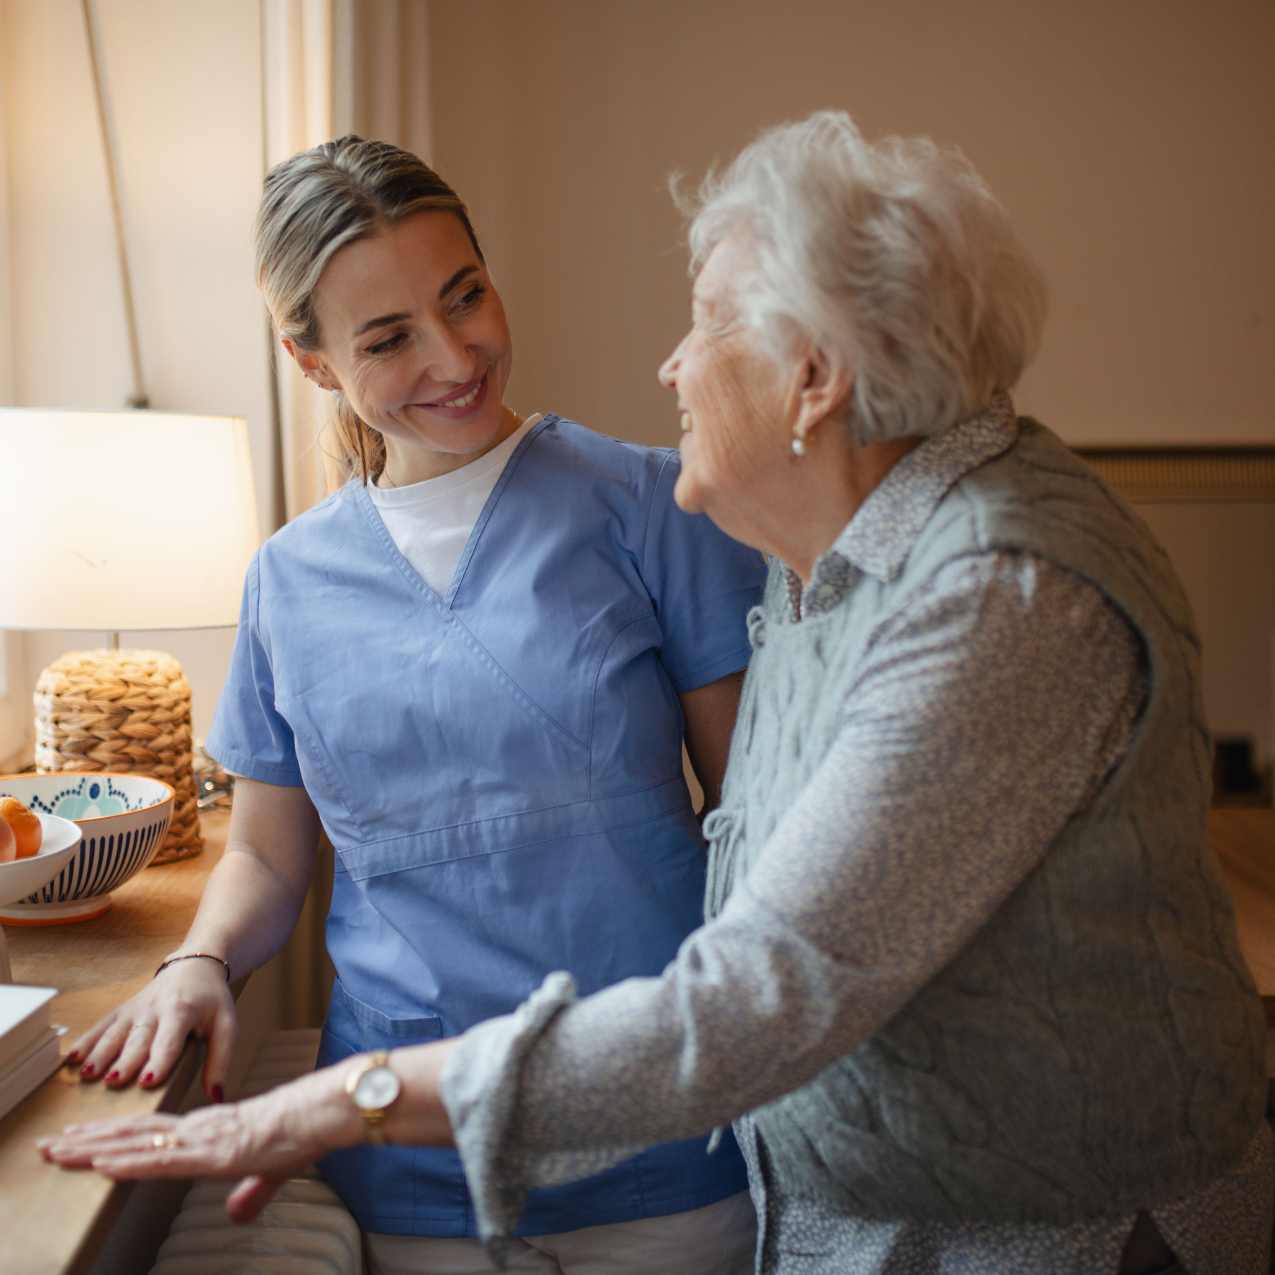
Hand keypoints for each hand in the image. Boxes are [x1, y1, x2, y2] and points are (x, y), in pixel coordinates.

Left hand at [38, 1065, 363, 1222]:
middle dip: (87, 1141)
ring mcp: (202, 1138)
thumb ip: (251, 1191)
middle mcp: (198, 1129)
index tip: (77, 1140)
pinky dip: (131, 1162)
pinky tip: (105, 1164)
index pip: (149, 1134)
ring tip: (60, 1152)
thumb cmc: (300, 1133)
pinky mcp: (213, 1151)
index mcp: (208, 1131)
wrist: (320, 1114)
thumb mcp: (270, 1171)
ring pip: (138, 1143)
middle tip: (48, 1144)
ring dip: (95, 1149)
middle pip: (132, 1135)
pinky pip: (165, 1159)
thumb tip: (238, 1214)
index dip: (111, 1137)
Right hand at [66, 956, 236, 1100]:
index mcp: (183, 1012)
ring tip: (87, 1074)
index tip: (147, 1081)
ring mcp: (135, 1009)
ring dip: (100, 1054)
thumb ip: (221, 1061)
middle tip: (112, 1082)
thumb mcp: (226, 1025)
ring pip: (115, 1034)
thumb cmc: (211, 1001)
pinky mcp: (122, 1010)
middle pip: (138, 1040)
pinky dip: (86, 1041)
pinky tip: (72, 1058)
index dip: (159, 1061)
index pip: (170, 1041)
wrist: (195, 966)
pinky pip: (102, 1026)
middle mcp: (155, 1010)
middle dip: (125, 1061)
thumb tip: (217, 1097)